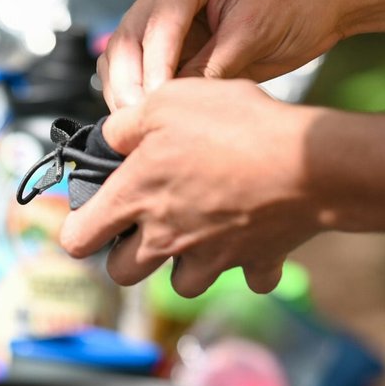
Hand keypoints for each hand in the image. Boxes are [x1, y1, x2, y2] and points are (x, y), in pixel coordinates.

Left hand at [59, 79, 322, 294]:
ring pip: (181, 284)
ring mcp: (209, 257)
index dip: (79, 229)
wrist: (306, 162)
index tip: (91, 215)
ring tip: (199, 230)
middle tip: (145, 224)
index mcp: (135, 200)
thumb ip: (125, 124)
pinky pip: (248, 278)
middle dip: (127, 254)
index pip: (77, 240)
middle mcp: (165, 239)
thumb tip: (107, 138)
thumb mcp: (167, 101)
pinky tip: (255, 237)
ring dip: (184, 264)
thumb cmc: (236, 127)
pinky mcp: (252, 262)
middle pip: (123, 273)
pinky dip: (249, 264)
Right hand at [98, 0, 348, 109]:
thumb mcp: (256, 33)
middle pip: (127, 39)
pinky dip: (139, 95)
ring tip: (142, 128)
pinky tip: (150, 119)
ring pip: (122, 58)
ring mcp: (163, 14)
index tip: (159, 102)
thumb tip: (173, 106)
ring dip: (126, 93)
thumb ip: (211, 68)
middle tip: (141, 123)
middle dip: (131, 84)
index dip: (156, 66)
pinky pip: (138, 71)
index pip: (159, 21)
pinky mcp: (169, 42)